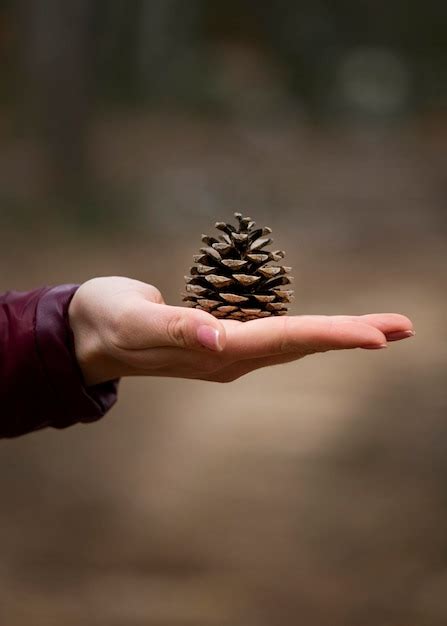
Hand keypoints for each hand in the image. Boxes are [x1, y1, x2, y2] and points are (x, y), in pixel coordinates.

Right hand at [68, 277, 414, 386]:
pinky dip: (310, 330)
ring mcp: (229, 350)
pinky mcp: (224, 337)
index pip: (285, 341)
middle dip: (353, 336)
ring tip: (381, 329)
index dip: (331, 335)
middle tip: (404, 327)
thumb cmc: (108, 321)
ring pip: (295, 341)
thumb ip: (174, 327)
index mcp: (216, 352)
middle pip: (303, 344)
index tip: (377, 337)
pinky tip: (326, 329)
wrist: (90, 334)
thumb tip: (219, 337)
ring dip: (339, 334)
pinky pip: (278, 334)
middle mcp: (231, 356)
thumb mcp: (134, 320)